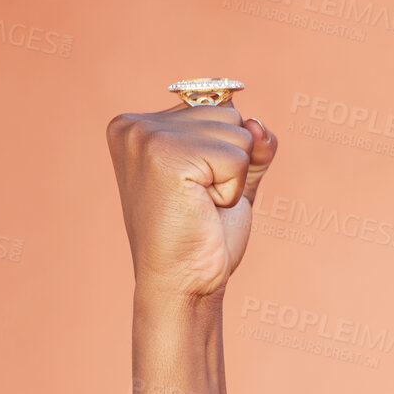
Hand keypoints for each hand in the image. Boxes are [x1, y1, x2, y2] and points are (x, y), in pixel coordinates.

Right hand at [105, 99, 276, 299]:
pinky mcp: (165, 155)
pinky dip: (232, 190)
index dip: (227, 154)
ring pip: (238, 134)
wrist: (185, 285)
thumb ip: (251, 145)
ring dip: (233, 178)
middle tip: (200, 202)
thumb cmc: (204, 238)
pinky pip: (237, 157)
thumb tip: (258, 125)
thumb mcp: (233, 180)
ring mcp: (146, 137)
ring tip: (200, 205)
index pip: (217, 107)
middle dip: (231, 164)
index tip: (196, 190)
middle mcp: (135, 125)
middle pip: (230, 115)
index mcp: (139, 126)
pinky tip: (203, 208)